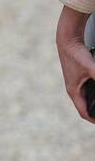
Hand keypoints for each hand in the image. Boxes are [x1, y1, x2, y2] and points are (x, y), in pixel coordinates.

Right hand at [56, 6, 94, 123]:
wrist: (68, 40)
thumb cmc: (76, 54)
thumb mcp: (91, 67)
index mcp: (74, 91)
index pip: (84, 113)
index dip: (94, 120)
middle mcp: (74, 89)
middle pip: (85, 107)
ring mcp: (76, 83)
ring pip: (87, 99)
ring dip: (94, 103)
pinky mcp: (79, 77)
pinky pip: (87, 91)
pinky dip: (94, 95)